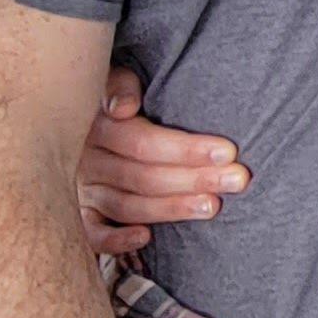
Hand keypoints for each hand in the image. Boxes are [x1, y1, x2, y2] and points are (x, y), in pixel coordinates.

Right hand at [77, 64, 247, 255]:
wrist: (79, 114)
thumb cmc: (115, 95)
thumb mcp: (116, 77)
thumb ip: (119, 85)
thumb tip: (123, 108)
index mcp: (98, 125)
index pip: (143, 143)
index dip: (186, 149)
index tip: (229, 152)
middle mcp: (87, 160)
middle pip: (143, 177)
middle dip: (195, 179)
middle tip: (237, 180)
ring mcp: (82, 189)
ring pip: (127, 205)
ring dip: (172, 208)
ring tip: (212, 206)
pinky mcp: (81, 214)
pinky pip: (92, 234)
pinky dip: (114, 240)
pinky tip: (145, 238)